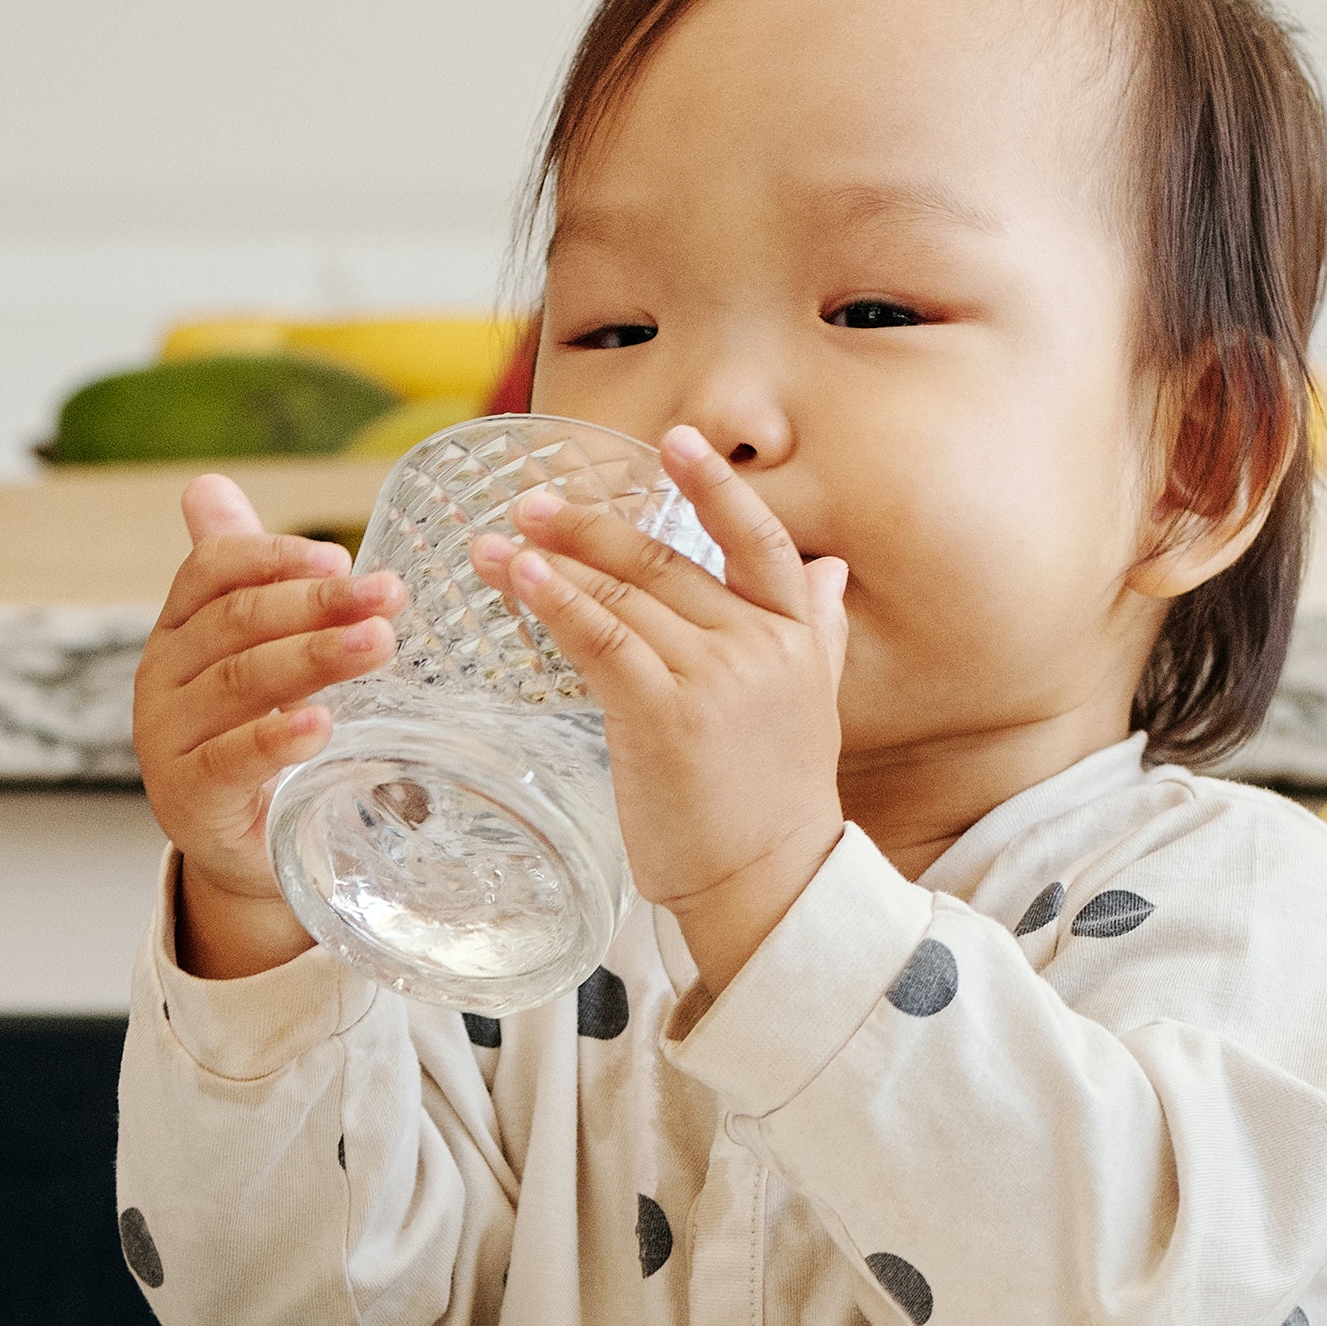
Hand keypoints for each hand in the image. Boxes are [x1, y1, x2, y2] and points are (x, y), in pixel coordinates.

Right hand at [129, 473, 393, 976]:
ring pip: (241, 683)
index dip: (275, 557)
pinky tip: (320, 725)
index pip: (211, 570)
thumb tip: (206, 484)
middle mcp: (161, 678)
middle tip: (388, 597)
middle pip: (237, 622)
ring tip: (378, 645)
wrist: (241, 844)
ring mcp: (168, 740)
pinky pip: (230, 760)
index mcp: (178, 630)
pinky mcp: (189, 798)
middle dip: (318, 605)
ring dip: (315, 658)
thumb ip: (243, 575)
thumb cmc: (252, 733)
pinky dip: (275, 739)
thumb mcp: (251, 651)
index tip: (343, 559)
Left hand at [482, 424, 852, 986]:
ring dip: (552, 561)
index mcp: (794, 636)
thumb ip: (817, 632)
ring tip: (495, 541)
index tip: (673, 438)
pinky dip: (556, 603)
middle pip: (666, 562)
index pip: (758, 540)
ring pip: (624, 598)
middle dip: (590, 527)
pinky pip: (602, 641)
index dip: (715, 485)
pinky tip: (519, 579)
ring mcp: (715, 677)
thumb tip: (831, 568)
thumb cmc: (775, 804)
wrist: (769, 886)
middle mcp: (759, 645)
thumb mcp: (812, 705)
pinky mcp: (666, 716)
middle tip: (533, 499)